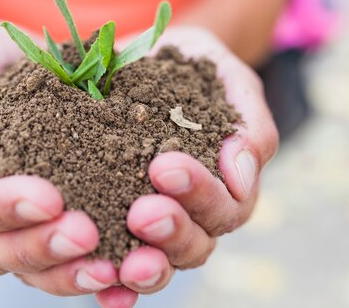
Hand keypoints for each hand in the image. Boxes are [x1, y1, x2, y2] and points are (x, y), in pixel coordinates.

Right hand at [0, 20, 125, 305]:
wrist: (38, 57)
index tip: (46, 197)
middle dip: (40, 247)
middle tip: (84, 233)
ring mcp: (17, 227)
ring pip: (35, 269)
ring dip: (71, 273)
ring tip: (111, 266)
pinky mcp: (59, 226)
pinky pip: (73, 263)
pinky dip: (99, 276)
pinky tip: (127, 278)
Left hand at [100, 26, 278, 303]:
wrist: (139, 63)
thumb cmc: (188, 66)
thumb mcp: (223, 76)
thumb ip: (246, 119)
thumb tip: (241, 170)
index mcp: (227, 183)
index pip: (227, 203)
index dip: (200, 191)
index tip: (164, 164)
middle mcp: (195, 214)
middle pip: (197, 243)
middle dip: (172, 230)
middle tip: (142, 212)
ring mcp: (157, 227)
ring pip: (162, 263)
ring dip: (146, 266)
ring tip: (121, 259)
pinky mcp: (118, 231)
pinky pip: (121, 269)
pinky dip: (116, 286)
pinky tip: (102, 286)